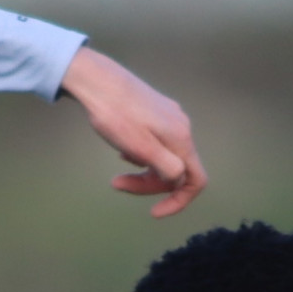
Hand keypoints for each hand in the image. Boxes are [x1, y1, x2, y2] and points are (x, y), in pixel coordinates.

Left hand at [59, 47, 205, 218]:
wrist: (96, 79)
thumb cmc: (115, 115)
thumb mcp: (140, 147)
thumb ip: (166, 167)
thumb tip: (177, 179)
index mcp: (180, 139)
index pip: (196, 180)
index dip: (179, 201)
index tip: (155, 212)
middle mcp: (181, 127)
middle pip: (177, 170)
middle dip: (150, 184)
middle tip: (118, 184)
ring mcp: (169, 117)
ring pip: (164, 156)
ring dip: (144, 169)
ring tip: (119, 166)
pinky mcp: (156, 111)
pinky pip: (156, 142)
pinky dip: (141, 153)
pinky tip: (122, 149)